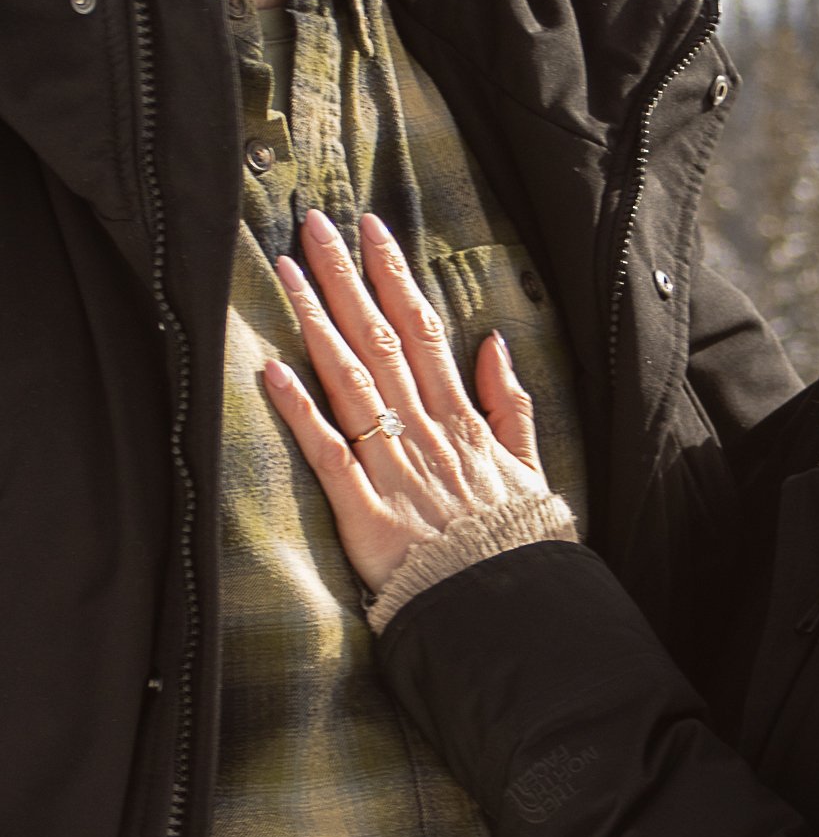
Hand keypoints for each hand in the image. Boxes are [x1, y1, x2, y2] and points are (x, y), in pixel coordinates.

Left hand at [264, 207, 550, 592]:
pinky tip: (270, 370)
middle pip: (378, 337)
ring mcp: (393, 467)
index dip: (394, 274)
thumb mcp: (530, 466)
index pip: (422, 327)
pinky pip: (327, 453)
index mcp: (462, 417)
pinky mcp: (364, 513)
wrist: (507, 611)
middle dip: (345, 276)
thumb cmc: (515, 543)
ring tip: (285, 272)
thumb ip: (511, 403)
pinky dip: (299, 411)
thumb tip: (493, 342)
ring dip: (315, 321)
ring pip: (349, 379)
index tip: (370, 229)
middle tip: (313, 225)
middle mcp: (424, 430)